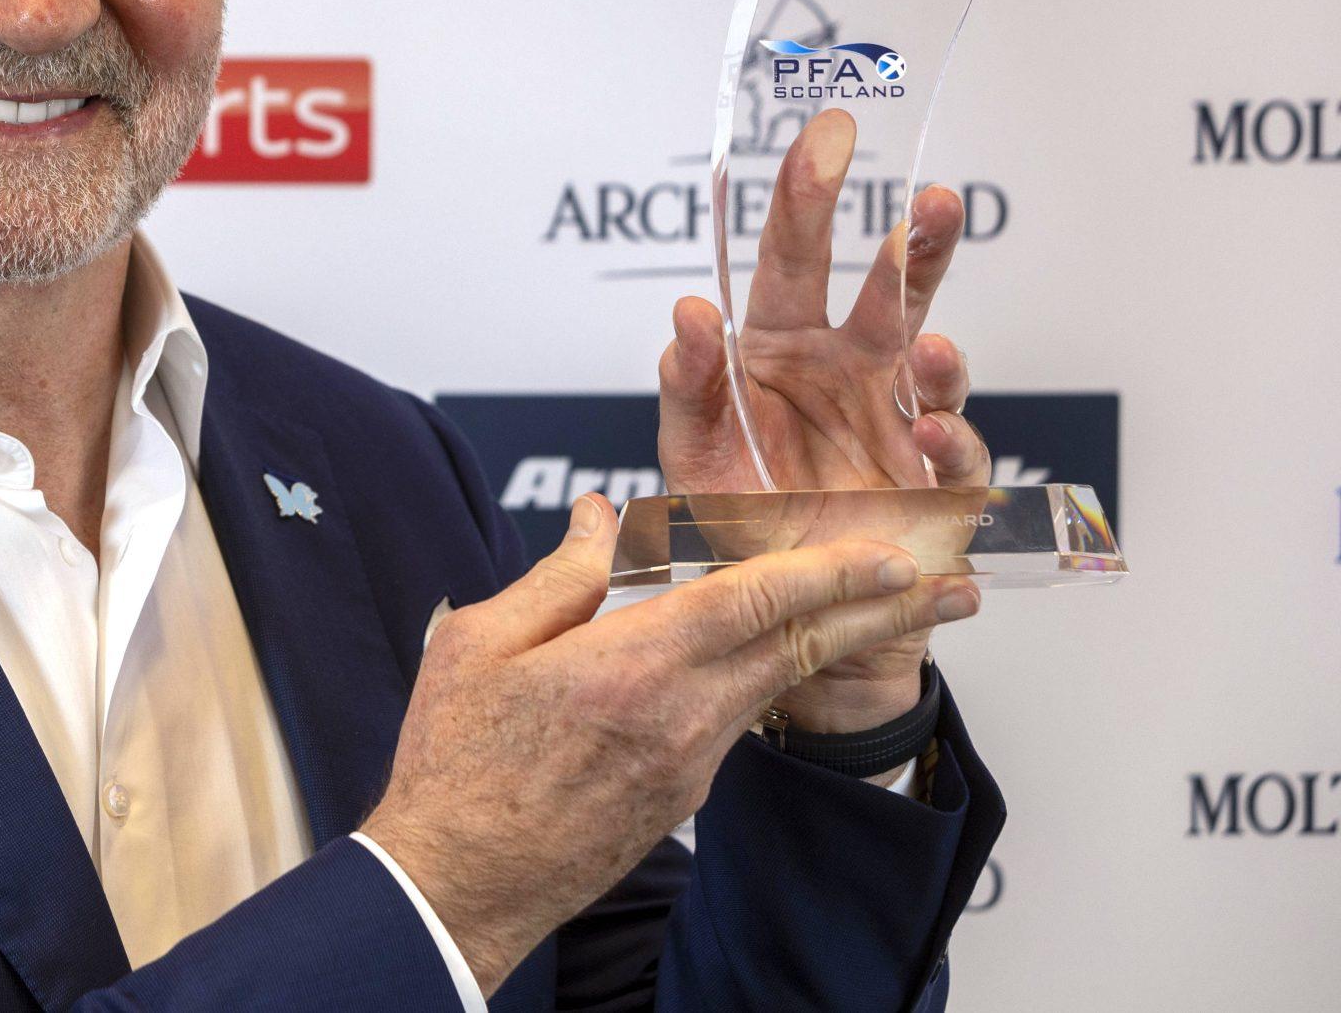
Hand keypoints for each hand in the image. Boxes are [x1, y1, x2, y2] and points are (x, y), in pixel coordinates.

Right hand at [360, 495, 971, 992]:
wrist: (459, 881)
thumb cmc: (456, 762)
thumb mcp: (480, 643)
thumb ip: (558, 576)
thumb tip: (600, 519)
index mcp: (627, 667)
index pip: (752, 600)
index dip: (827, 569)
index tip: (885, 549)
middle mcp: (678, 717)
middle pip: (797, 647)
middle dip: (875, 611)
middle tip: (943, 586)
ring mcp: (688, 764)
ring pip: (773, 683)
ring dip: (832, 643)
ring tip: (882, 614)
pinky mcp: (682, 794)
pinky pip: (737, 717)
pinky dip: (770, 676)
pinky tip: (771, 655)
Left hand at [656, 107, 991, 730]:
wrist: (783, 621)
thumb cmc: (736, 526)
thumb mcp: (691, 457)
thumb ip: (687, 387)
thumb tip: (688, 313)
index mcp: (779, 349)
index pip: (793, 257)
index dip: (808, 194)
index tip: (829, 131)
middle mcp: (849, 371)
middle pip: (885, 289)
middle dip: (909, 239)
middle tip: (929, 194)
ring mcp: (900, 424)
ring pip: (935, 360)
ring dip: (943, 350)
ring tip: (931, 344)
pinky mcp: (936, 491)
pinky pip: (952, 458)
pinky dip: (946, 444)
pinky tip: (927, 434)